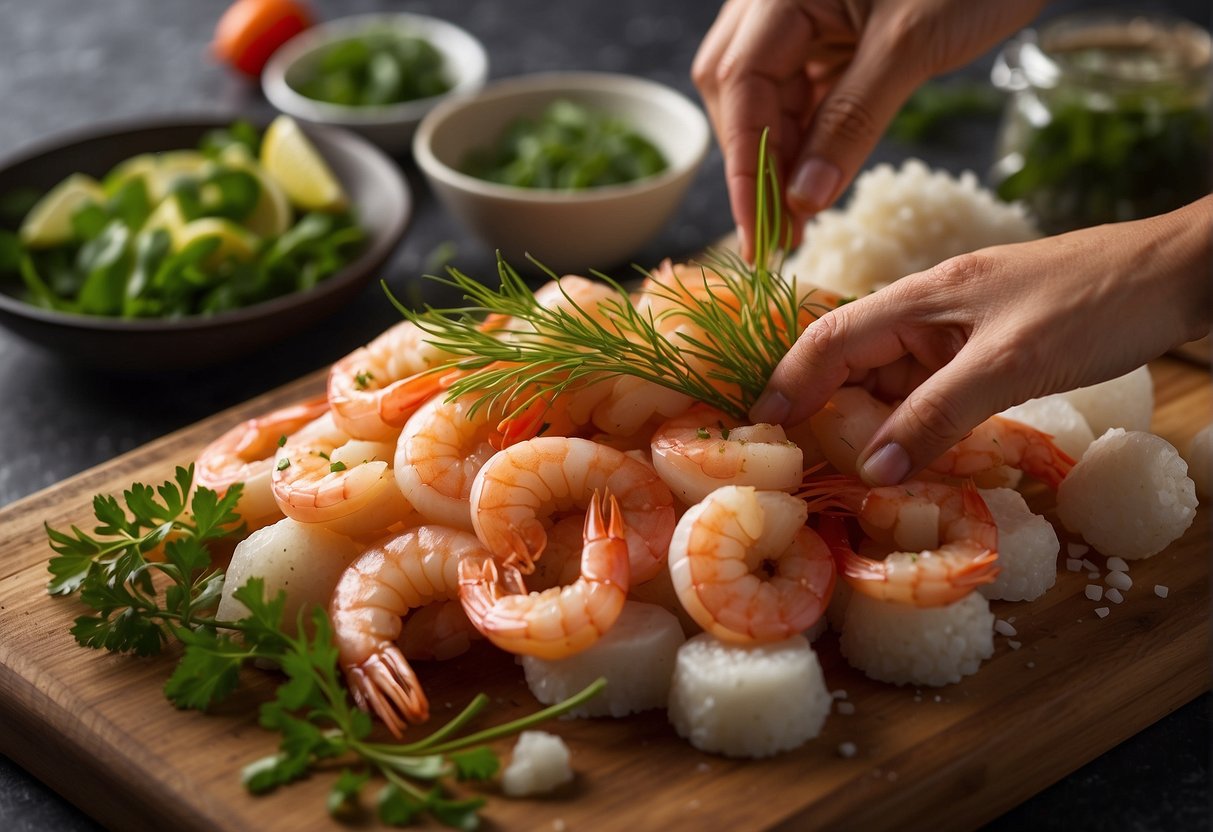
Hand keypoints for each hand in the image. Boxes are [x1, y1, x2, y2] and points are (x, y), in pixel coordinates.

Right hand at [692, 0, 1042, 257]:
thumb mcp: (911, 46)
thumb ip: (851, 122)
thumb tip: (804, 201)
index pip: (739, 85)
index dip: (745, 166)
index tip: (759, 233)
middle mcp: (773, 2)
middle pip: (736, 92)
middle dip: (755, 164)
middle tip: (782, 233)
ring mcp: (797, 16)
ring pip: (765, 97)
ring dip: (780, 158)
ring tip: (800, 217)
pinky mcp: (826, 34)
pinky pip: (799, 92)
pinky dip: (806, 138)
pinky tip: (817, 177)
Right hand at [749, 197, 1212, 483]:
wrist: (1182, 275)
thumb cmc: (1095, 304)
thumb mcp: (1011, 365)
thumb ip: (938, 416)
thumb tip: (873, 470)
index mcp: (922, 296)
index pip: (833, 336)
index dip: (791, 379)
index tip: (762, 424)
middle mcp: (932, 312)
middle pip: (858, 361)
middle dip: (828, 410)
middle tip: (802, 466)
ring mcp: (964, 332)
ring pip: (898, 382)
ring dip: (877, 425)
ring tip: (852, 476)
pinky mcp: (993, 351)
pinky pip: (938, 392)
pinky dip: (922, 425)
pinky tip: (919, 460)